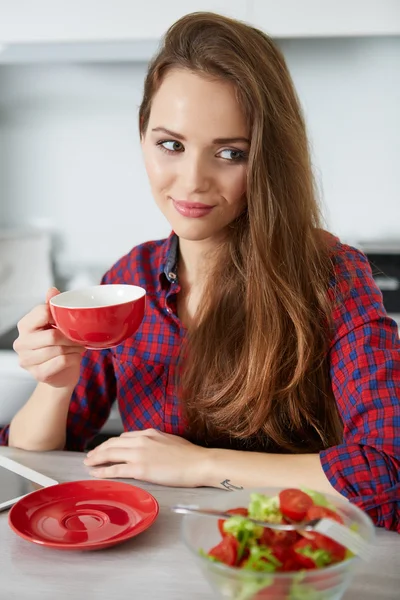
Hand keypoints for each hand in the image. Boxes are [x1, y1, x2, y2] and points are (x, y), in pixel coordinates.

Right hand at [13, 287, 84, 389]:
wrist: (61, 373)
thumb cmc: (59, 345)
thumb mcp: (56, 324)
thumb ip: (53, 306)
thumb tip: (52, 290)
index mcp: (24, 325)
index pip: (42, 312)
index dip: (59, 316)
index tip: (68, 321)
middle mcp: (21, 342)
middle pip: (52, 335)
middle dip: (70, 337)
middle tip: (79, 338)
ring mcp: (27, 360)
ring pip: (58, 350)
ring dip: (74, 348)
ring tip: (78, 347)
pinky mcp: (38, 374)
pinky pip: (62, 361)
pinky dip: (73, 358)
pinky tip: (74, 357)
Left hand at [83, 429, 209, 486]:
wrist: (199, 463)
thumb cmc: (190, 455)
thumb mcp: (170, 440)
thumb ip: (157, 442)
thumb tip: (151, 448)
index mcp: (149, 433)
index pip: (124, 437)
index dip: (111, 443)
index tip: (105, 448)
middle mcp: (141, 440)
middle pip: (112, 444)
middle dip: (99, 450)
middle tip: (90, 456)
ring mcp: (139, 454)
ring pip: (110, 454)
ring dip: (96, 458)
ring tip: (88, 463)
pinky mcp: (140, 468)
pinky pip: (115, 469)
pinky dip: (103, 470)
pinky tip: (96, 473)